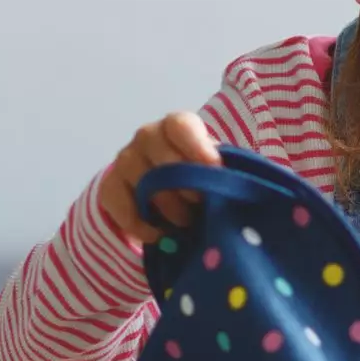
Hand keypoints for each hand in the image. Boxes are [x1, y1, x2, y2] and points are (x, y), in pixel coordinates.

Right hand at [96, 112, 221, 246]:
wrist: (168, 193)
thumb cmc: (200, 178)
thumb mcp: (216, 170)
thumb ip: (226, 173)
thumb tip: (249, 186)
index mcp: (177, 127)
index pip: (180, 125)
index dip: (197, 146)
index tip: (215, 170)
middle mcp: (147, 136)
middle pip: (159, 154)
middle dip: (184, 183)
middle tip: (202, 204)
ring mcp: (125, 160)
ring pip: (140, 180)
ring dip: (166, 206)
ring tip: (186, 223)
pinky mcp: (110, 185)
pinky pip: (118, 204)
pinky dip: (139, 224)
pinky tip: (158, 235)